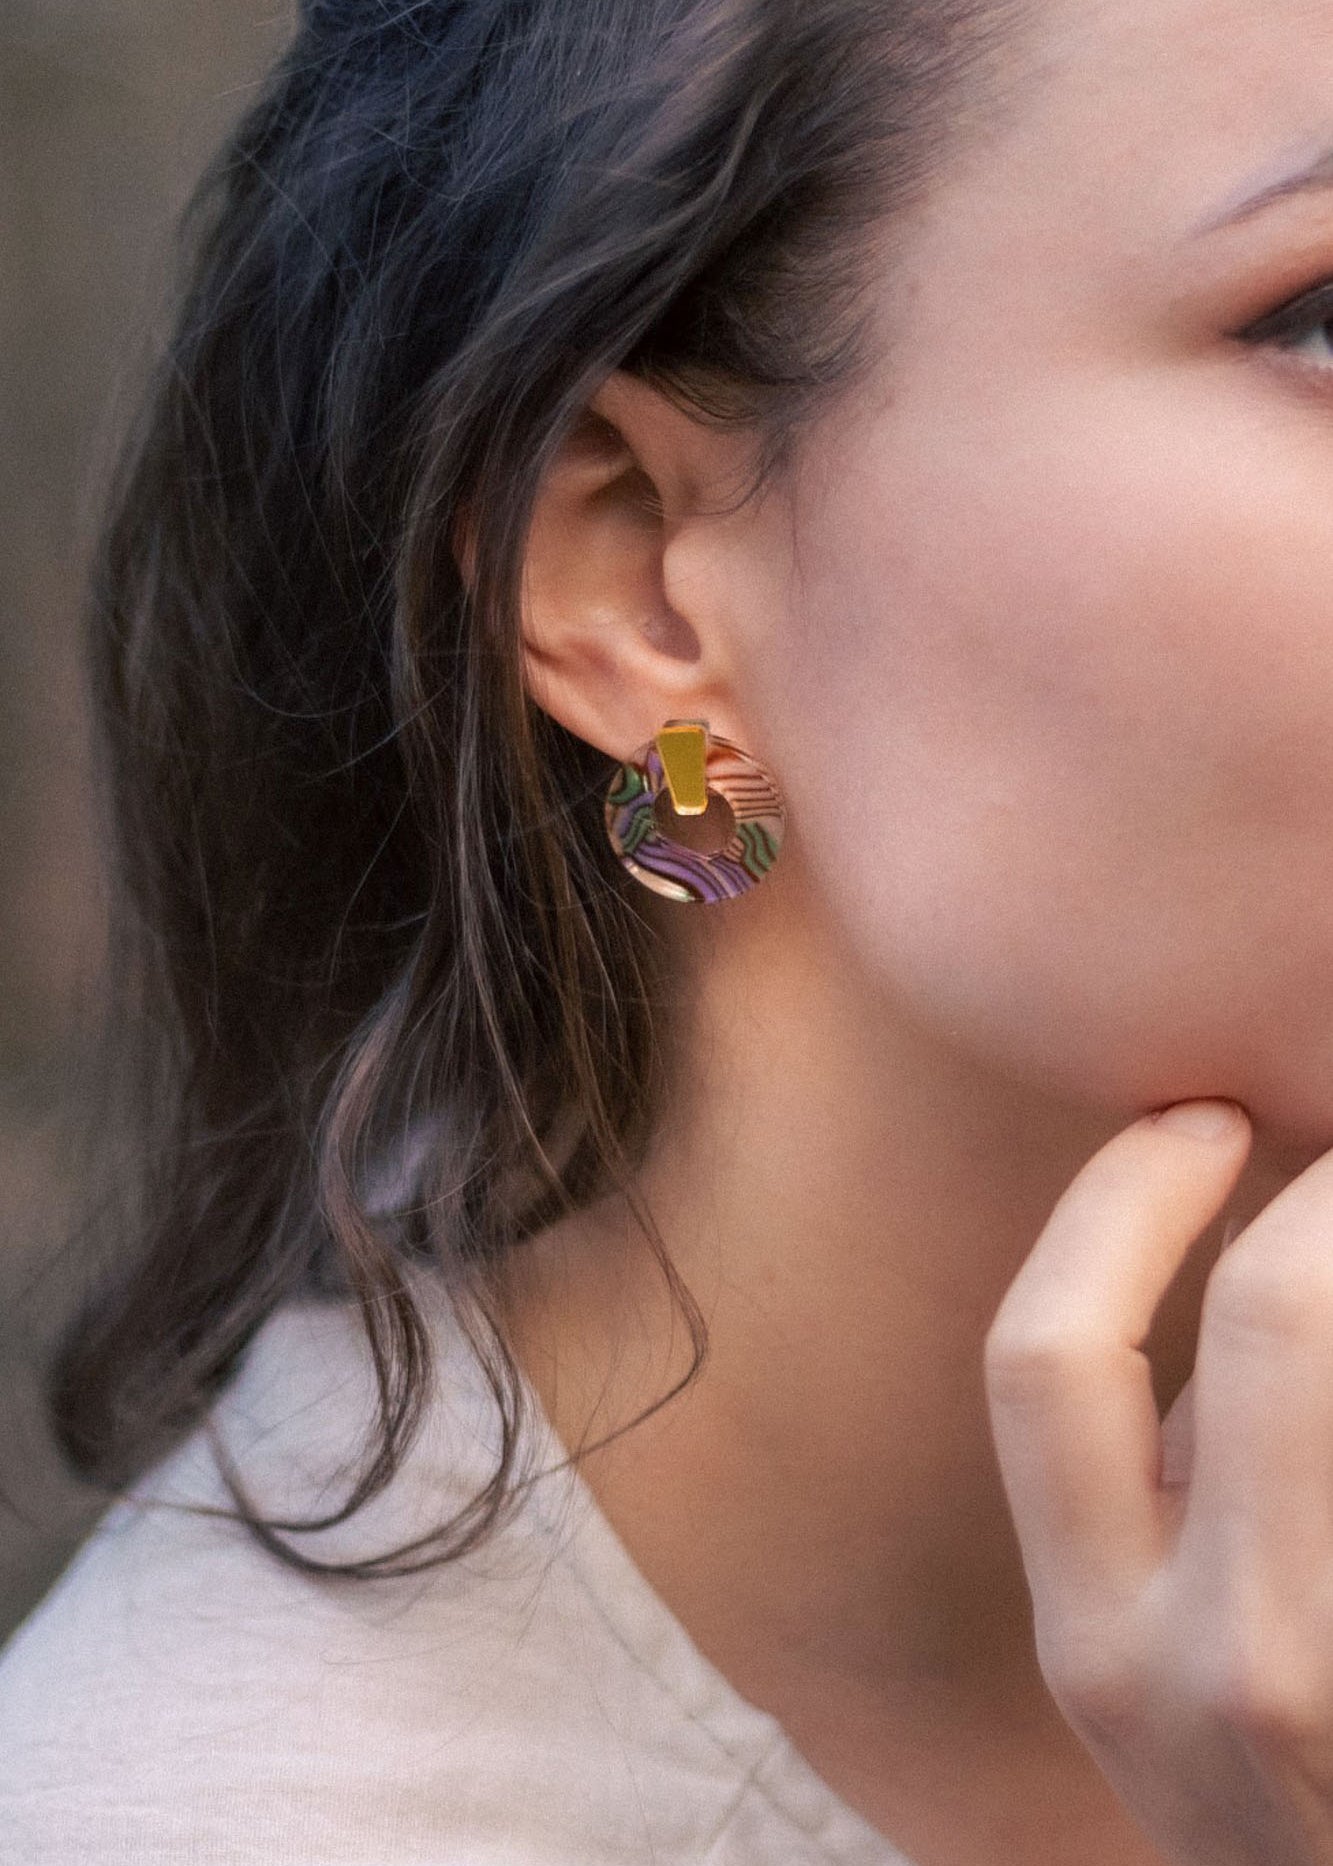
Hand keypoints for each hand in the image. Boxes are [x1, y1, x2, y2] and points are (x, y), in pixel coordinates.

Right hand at [984, 1099, 1332, 1865]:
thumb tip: (1248, 1260)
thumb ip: (1159, 1490)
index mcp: (1092, 1640)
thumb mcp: (1150, 1669)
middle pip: (1270, 1319)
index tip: (1196, 1117)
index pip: (1047, 1357)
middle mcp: (1218, 1664)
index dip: (1121, 1201)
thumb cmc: (1273, 1805)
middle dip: (1319, 1193)